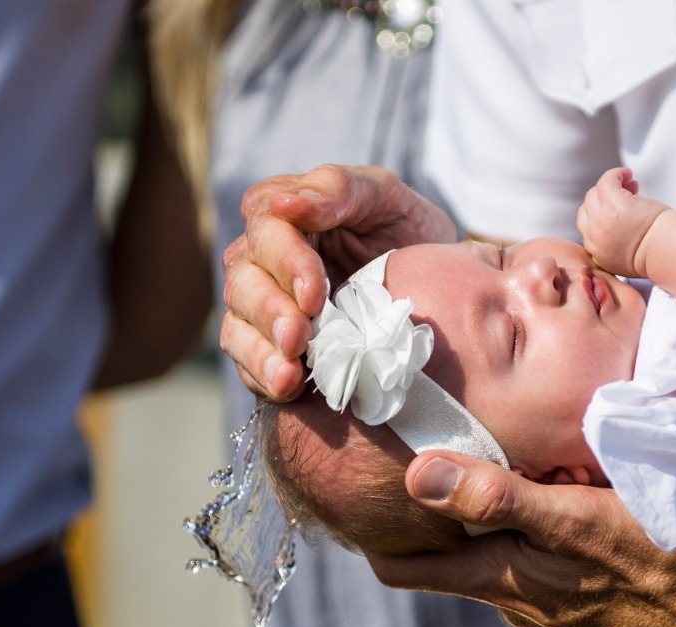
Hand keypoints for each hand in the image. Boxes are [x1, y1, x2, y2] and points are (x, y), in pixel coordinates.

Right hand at [220, 165, 456, 400]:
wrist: (436, 282)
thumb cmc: (404, 228)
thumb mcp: (384, 196)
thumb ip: (338, 189)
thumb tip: (287, 204)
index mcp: (283, 214)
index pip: (265, 230)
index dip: (285, 262)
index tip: (314, 293)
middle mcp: (262, 259)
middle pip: (243, 280)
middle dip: (270, 310)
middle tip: (300, 337)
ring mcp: (262, 306)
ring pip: (238, 323)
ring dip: (262, 349)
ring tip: (290, 371)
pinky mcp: (269, 347)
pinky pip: (248, 363)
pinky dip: (263, 376)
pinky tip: (288, 388)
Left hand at [364, 451, 675, 626]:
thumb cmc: (674, 564)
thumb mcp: (584, 526)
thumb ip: (501, 499)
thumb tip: (414, 474)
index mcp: (509, 577)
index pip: (409, 566)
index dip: (373, 532)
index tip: (344, 484)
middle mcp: (524, 599)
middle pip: (444, 564)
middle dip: (414, 526)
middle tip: (385, 463)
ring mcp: (562, 606)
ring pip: (494, 563)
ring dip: (471, 528)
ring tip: (452, 469)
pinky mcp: (598, 602)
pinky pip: (540, 565)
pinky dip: (522, 538)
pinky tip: (538, 500)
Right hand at [576, 167, 668, 278]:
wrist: (667, 250)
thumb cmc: (659, 253)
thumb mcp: (628, 259)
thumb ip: (617, 247)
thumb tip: (621, 226)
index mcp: (598, 253)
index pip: (588, 228)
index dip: (603, 214)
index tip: (622, 213)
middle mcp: (594, 237)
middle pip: (587, 209)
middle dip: (604, 200)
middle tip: (629, 196)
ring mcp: (601, 219)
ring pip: (594, 194)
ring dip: (611, 186)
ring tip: (632, 186)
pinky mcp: (612, 202)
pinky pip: (606, 180)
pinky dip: (616, 174)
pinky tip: (628, 174)